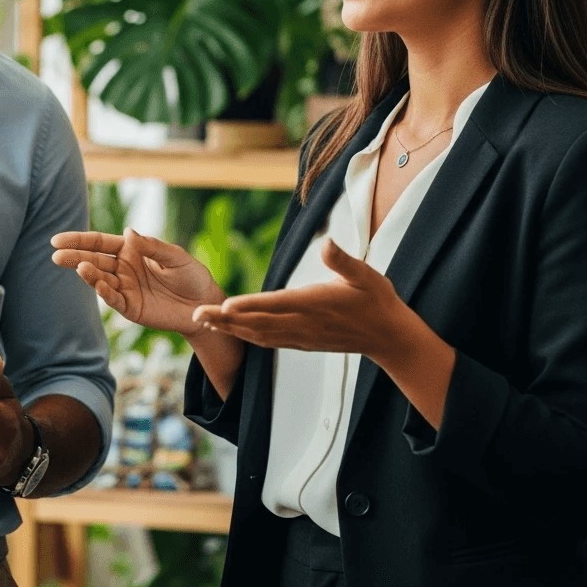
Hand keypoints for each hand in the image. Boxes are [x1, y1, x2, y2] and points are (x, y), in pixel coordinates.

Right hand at [51, 228, 224, 338]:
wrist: (203, 304)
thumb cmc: (191, 275)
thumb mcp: (175, 256)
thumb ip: (152, 246)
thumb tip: (128, 231)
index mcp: (131, 250)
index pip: (100, 242)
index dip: (79, 240)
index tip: (57, 240)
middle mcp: (123, 268)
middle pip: (94, 259)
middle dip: (75, 256)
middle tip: (56, 255)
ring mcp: (125, 288)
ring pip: (101, 279)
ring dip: (89, 274)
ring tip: (79, 267)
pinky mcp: (130, 307)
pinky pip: (114, 299)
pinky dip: (106, 293)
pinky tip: (99, 285)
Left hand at [193, 239, 404, 360]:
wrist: (389, 337)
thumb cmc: (377, 301)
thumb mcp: (366, 275)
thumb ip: (343, 261)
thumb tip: (327, 243)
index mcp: (314, 304)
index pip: (275, 304)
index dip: (249, 306)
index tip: (225, 305)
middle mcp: (303, 323)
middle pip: (257, 323)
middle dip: (225, 320)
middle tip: (196, 315)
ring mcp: (301, 336)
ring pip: (259, 335)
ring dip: (230, 329)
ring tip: (205, 323)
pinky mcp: (302, 342)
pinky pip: (269, 341)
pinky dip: (247, 337)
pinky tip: (233, 332)